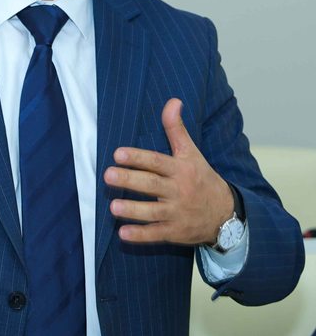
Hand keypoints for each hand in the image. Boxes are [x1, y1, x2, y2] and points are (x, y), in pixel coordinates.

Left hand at [104, 98, 233, 245]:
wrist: (226, 214)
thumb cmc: (202, 178)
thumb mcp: (191, 153)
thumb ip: (177, 129)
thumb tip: (173, 100)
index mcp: (181, 169)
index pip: (157, 161)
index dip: (138, 157)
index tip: (118, 153)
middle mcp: (179, 190)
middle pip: (152, 185)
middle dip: (130, 180)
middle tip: (108, 175)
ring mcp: (177, 213)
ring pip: (153, 212)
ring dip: (132, 210)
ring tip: (112, 206)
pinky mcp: (175, 232)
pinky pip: (157, 234)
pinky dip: (140, 235)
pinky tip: (123, 234)